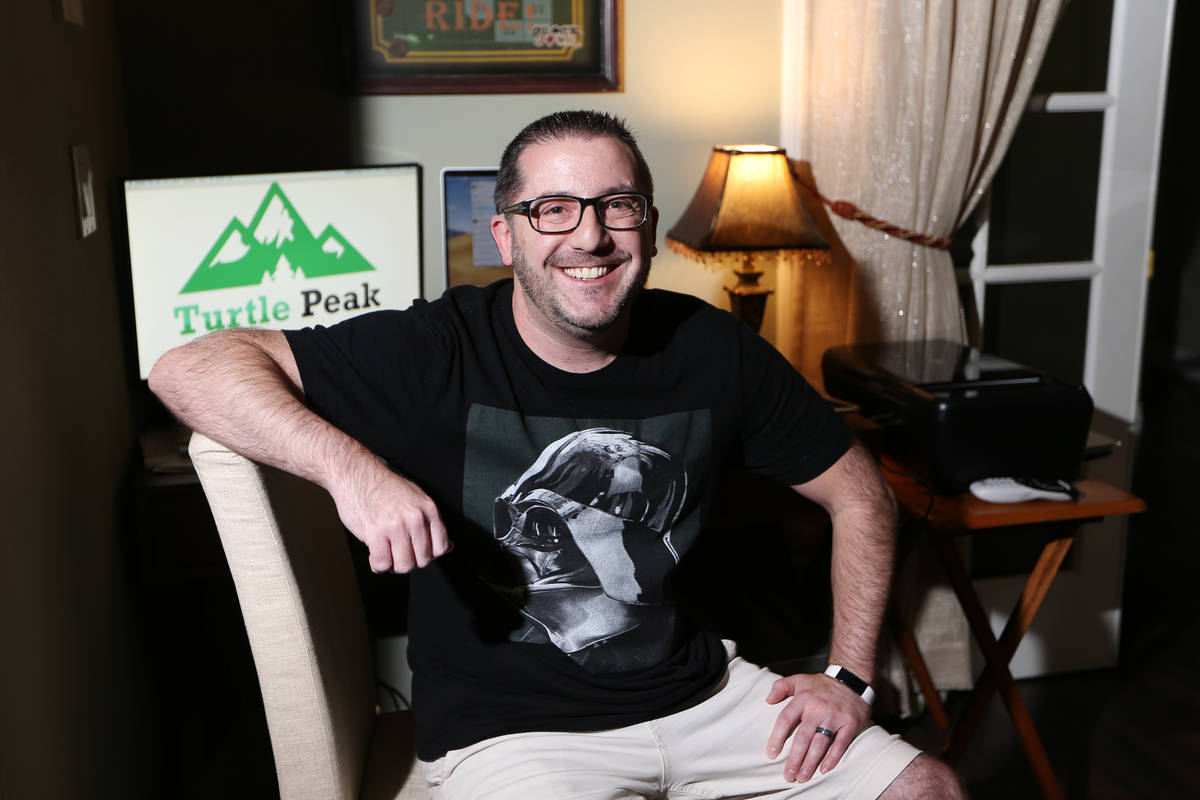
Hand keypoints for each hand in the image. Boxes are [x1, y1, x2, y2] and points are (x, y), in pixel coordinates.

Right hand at [329, 457, 450, 572]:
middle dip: (410, 560)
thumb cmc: (385, 488)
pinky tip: (374, 552)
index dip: (428, 555)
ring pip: (404, 566)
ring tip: (386, 553)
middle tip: (397, 552)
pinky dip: (378, 564)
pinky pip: (382, 564)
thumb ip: (431, 523)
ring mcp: (396, 525)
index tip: (417, 551)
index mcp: (429, 509)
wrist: (357, 474)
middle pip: (423, 560)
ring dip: (393, 565)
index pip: (440, 547)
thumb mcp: (416, 498)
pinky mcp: (375, 532)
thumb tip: (448, 547)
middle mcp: (415, 518)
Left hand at [765, 672, 871, 782]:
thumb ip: (780, 687)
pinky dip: (833, 757)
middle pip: (802, 737)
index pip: (786, 720)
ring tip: (802, 777)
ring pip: (820, 743)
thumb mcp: (799, 680)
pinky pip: (841, 743)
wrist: (851, 679)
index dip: (777, 738)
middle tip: (788, 775)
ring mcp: (834, 717)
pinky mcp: (849, 723)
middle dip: (794, 758)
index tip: (772, 754)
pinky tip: (824, 769)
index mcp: (802, 699)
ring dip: (810, 762)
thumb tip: (767, 700)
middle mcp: (817, 709)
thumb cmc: (821, 684)